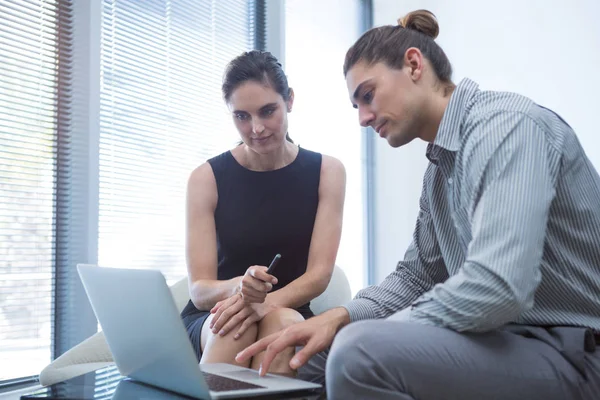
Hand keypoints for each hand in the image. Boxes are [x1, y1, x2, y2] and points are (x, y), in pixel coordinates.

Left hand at [210, 294, 274, 337]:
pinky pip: (247, 323)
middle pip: (228, 313)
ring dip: (227, 327)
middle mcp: (243, 301)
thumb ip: (225, 303)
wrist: (270, 301)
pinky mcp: (257, 314)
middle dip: (219, 323)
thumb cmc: (250, 302)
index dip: (216, 317)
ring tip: (220, 335)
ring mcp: (250, 308)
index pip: (223, 307)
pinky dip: (240, 331)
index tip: (210, 325)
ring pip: (236, 318)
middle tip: (213, 331)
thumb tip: (211, 311)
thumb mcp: (238, 299)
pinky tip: (235, 337)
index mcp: (236, 297)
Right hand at [235, 307, 349, 375]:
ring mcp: (286, 332)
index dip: (266, 361)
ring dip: (255, 347)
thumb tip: (292, 365)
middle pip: (264, 341)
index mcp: (290, 333)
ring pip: (267, 339)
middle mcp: (285, 331)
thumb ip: (304, 354)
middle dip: (250, 349)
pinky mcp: (289, 334)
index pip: (273, 348)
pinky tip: (261, 350)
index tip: (261, 373)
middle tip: (238, 358)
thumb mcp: (318, 343)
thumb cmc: (325, 331)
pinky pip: (273, 340)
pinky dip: (264, 345)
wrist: (331, 320)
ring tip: (243, 354)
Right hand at [238, 265, 277, 302]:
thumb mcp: (261, 271)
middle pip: (262, 287)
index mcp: (250, 271)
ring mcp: (244, 289)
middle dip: (268, 287)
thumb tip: (274, 280)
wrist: (244, 283)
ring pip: (262, 295)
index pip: (257, 273)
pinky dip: (261, 298)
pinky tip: (257, 294)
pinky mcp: (245, 298)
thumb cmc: (256, 276)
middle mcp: (245, 280)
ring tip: (261, 289)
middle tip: (269, 286)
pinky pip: (260, 300)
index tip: (275, 281)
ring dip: (265, 293)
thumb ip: (267, 273)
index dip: (267, 277)